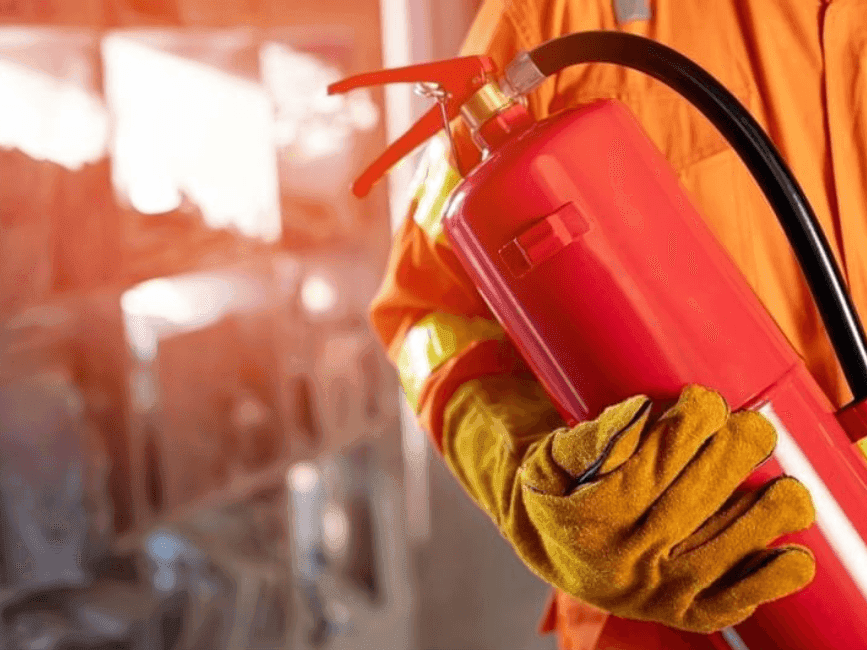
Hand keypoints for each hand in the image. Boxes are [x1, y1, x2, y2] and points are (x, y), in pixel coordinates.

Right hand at [516, 385, 815, 631]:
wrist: (551, 553)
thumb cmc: (555, 495)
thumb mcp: (546, 461)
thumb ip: (585, 439)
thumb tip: (639, 413)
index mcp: (590, 516)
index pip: (653, 461)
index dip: (691, 423)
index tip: (704, 399)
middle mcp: (625, 558)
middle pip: (697, 496)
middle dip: (735, 452)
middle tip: (752, 425)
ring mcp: (658, 590)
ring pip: (726, 547)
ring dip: (767, 512)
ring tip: (784, 484)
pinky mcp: (683, 612)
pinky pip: (734, 599)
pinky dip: (770, 578)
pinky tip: (791, 554)